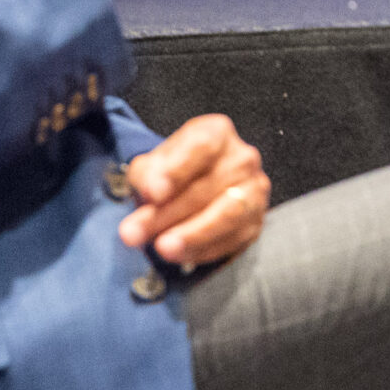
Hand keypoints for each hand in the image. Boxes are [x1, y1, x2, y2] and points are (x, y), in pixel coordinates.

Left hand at [119, 114, 268, 267]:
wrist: (195, 190)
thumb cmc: (171, 175)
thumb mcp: (150, 166)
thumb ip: (147, 175)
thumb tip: (152, 194)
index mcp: (216, 133)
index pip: (201, 147)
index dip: (177, 170)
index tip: (153, 194)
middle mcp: (243, 158)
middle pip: (207, 186)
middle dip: (167, 214)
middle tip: (133, 234)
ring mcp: (254, 190)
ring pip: (228, 214)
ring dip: (193, 234)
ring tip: (162, 249)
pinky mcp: (256, 222)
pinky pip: (233, 239)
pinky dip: (204, 250)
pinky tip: (180, 256)